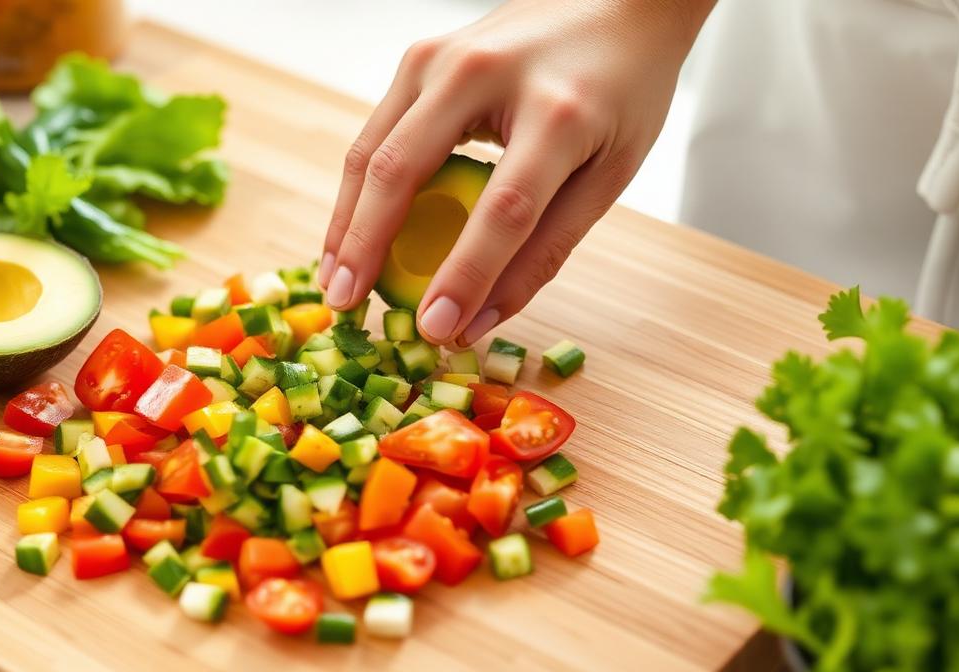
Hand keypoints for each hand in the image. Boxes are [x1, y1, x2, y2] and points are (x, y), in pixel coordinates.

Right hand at [318, 0, 713, 344]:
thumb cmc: (622, 92)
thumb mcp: (606, 175)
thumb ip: (544, 251)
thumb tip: (475, 321)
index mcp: (557, 111)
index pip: (502, 209)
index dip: (464, 275)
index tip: (436, 330)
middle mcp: (486, 73)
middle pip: (403, 169)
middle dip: (366, 247)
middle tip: (347, 307)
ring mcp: (441, 56)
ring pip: (370, 150)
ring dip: (346, 222)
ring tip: (336, 280)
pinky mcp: (419, 55)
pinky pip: (375, 132)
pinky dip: (358, 190)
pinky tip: (350, 235)